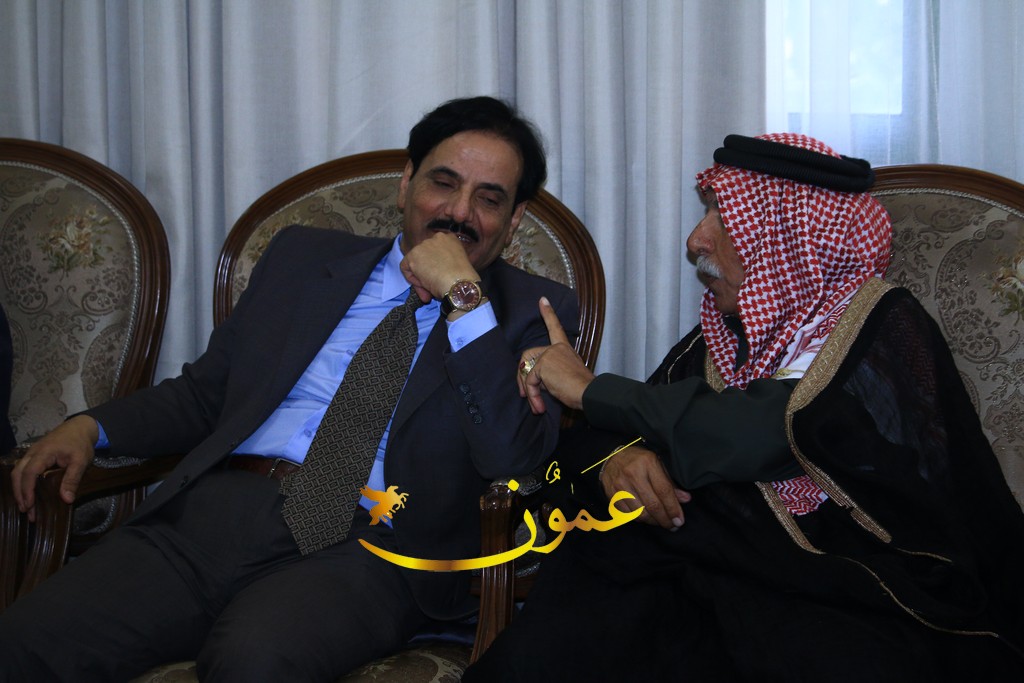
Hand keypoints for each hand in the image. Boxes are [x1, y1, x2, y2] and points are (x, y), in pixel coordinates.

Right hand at [11, 415, 98, 521]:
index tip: (29, 505)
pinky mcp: (33, 456)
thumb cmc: (80, 443)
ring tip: (26, 506)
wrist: (80, 427)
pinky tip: (27, 494)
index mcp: (44, 453)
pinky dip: (22, 483)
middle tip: (25, 511)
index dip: (27, 490)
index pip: (29, 472)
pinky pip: (22, 470)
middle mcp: (32, 452)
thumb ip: (72, 479)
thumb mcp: (81, 461)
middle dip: (19, 493)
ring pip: (17, 472)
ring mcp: (31, 453)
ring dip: (19, 489)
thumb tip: (66, 500)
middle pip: (17, 473)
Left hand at [400, 232, 480, 305]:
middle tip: (433, 286)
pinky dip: (412, 279)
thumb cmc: (462, 279)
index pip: (436, 250)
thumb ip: (445, 263)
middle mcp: (436, 238)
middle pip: (424, 255)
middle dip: (427, 272)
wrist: (459, 284)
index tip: (439, 277)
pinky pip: (405, 268)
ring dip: (420, 277)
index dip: (435, 265)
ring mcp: (423, 245)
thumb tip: (435, 273)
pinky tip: (424, 285)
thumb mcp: (457, 265)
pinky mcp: (413, 255)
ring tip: (430, 289)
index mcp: (450, 238)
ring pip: (415, 262)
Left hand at [517, 297, 593, 413]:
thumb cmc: (582, 389)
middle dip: (522, 376)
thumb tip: (532, 381)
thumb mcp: (566, 376)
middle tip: (524, 393)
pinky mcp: (543, 364)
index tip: (542, 300)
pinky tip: (540, 406)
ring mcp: (549, 354)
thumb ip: (551, 373)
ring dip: (529, 391)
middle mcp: (556, 348)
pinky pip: (530, 381)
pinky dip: (532, 396)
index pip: (555, 328)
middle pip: (528, 355)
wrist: (588, 392)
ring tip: (536, 406)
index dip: (548, 313)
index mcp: (564, 348)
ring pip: (527, 372)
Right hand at [600, 445, 690, 529]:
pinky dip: (640, 519)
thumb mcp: (657, 464)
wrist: (611, 457)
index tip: (679, 520)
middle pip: (653, 505)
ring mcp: (620, 485)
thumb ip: (670, 483)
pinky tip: (647, 517)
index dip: (673, 508)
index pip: (664, 491)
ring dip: (653, 522)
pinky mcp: (612, 495)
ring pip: (640, 513)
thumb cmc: (639, 461)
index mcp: (648, 463)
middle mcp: (633, 474)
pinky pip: (628, 515)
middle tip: (673, 526)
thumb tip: (685, 499)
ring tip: (660, 522)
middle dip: (665, 519)